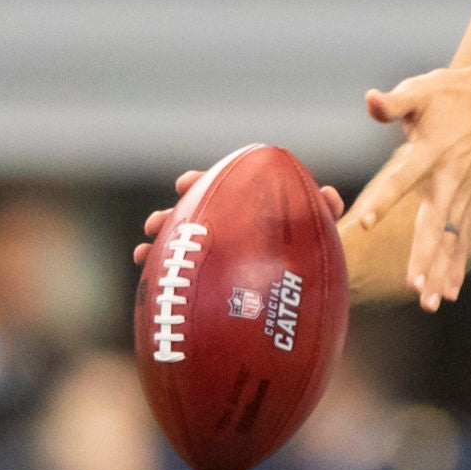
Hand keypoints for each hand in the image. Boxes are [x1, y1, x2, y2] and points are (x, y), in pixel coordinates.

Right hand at [133, 171, 342, 265]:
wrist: (310, 287)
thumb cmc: (313, 249)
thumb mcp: (318, 229)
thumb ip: (323, 212)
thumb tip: (329, 196)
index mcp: (243, 207)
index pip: (216, 187)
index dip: (199, 183)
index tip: (183, 184)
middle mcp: (224, 227)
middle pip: (190, 216)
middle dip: (169, 217)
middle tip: (154, 223)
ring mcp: (214, 254)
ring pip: (179, 245)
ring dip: (160, 246)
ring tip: (142, 253)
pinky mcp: (208, 280)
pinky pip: (180, 275)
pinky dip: (161, 275)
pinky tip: (147, 277)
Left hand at [350, 64, 470, 309]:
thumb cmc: (454, 94)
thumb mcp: (422, 89)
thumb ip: (394, 102)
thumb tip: (370, 101)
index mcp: (431, 152)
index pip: (402, 179)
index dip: (382, 200)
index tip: (363, 223)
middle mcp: (449, 180)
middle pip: (434, 225)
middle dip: (425, 256)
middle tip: (415, 286)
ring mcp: (462, 195)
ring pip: (449, 240)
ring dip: (440, 271)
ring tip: (431, 303)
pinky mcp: (468, 202)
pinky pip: (461, 240)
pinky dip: (456, 267)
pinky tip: (450, 294)